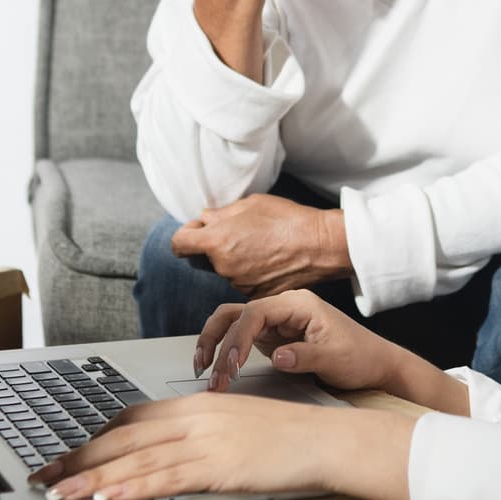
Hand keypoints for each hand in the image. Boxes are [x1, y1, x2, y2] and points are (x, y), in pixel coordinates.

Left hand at [28, 393, 415, 499]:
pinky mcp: (218, 466)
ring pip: (135, 459)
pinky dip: (131, 488)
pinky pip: (165, 478)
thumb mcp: (236, 427)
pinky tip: (106, 496)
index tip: (68, 455)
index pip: (132, 418)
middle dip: (79, 458)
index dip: (96, 437)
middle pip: (123, 437)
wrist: (325, 439)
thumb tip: (174, 465)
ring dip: (92, 478)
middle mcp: (193, 418)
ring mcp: (205, 441)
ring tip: (59, 492)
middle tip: (44, 476)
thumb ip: (201, 441)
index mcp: (196, 405)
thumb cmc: (287, 438)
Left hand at [170, 194, 348, 297]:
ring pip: (226, 270)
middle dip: (215, 244)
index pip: (179, 244)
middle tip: (240, 232)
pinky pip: (244, 281)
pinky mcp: (256, 294)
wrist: (321, 246)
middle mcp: (224, 267)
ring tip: (263, 245)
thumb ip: (221, 214)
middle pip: (204, 257)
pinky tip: (271, 259)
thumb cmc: (288, 220)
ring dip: (235, 259)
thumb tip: (206, 220)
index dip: (186, 234)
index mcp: (217, 242)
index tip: (199, 229)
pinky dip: (251, 272)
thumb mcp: (250, 204)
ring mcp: (240, 284)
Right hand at [192, 289, 401, 394]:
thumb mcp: (336, 359)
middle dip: (217, 340)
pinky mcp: (273, 336)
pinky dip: (226, 349)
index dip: (238, 338)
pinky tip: (217, 365)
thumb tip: (277, 356)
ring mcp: (277, 321)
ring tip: (201, 367)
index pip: (256, 313)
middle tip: (206, 370)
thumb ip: (305, 357)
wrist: (375, 363)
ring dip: (214, 341)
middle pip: (236, 313)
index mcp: (299, 304)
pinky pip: (241, 337)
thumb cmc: (361, 357)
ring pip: (233, 322)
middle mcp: (284, 308)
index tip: (231, 365)